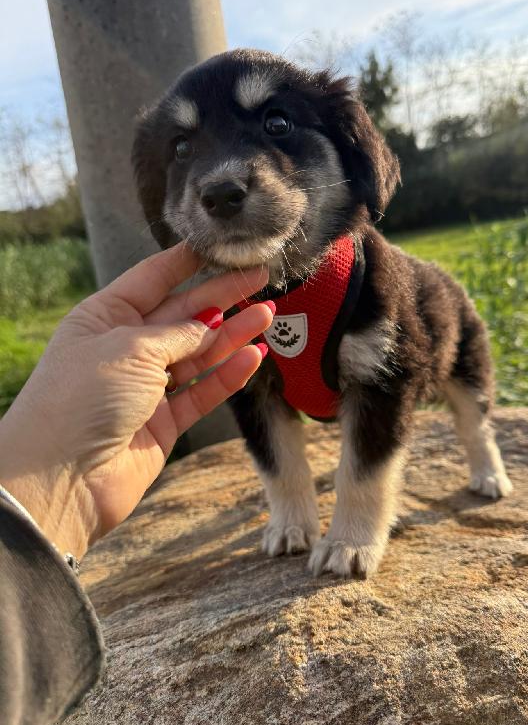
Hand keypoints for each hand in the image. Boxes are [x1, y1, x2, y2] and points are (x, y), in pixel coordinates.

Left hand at [0, 242, 272, 558]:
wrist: (63, 478)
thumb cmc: (81, 399)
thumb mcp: (130, 348)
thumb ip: (178, 333)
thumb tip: (211, 324)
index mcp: (104, 318)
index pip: (153, 279)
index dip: (188, 261)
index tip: (221, 246)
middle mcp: (125, 348)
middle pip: (183, 315)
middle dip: (222, 296)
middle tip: (261, 278)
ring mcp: (146, 387)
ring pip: (198, 354)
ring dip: (233, 334)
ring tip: (267, 315)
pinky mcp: (163, 422)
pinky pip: (202, 392)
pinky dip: (228, 375)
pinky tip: (253, 357)